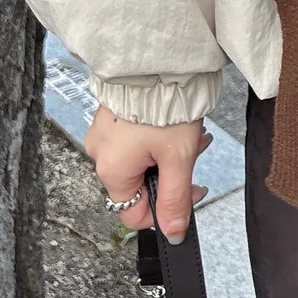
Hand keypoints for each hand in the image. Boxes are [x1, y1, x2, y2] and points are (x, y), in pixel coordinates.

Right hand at [84, 106, 211, 243]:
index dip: (166, 212)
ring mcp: (104, 135)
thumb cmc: (165, 108)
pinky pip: (135, 141)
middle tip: (196, 156)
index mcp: (112, 171)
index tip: (191, 193)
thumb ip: (176, 199)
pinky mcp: (112, 119)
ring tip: (194, 137)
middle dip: (173, 176)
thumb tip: (173, 234)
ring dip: (170, 156)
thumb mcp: (178, 158)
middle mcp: (101, 155)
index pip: (134, 213)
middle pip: (140, 185)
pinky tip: (179, 127)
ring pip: (141, 161)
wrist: (157, 63)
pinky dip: (158, 140)